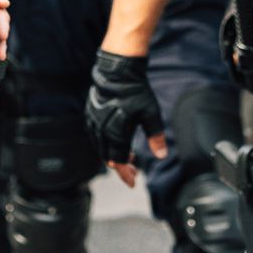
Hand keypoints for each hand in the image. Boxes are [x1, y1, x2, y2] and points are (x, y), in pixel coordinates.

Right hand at [85, 49, 165, 187]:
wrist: (118, 70)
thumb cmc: (136, 92)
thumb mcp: (151, 114)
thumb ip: (156, 137)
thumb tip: (161, 155)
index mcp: (115, 133)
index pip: (119, 161)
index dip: (126, 173)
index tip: (133, 182)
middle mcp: (101, 130)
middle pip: (108, 157)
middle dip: (121, 167)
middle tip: (133, 171)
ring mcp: (94, 122)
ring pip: (100, 148)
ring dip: (112, 156)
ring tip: (127, 158)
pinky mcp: (91, 114)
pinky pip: (95, 136)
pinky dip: (104, 144)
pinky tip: (114, 142)